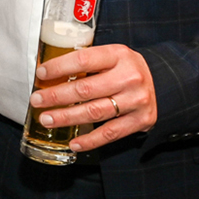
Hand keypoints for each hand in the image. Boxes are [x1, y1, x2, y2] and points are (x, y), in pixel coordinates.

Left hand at [28, 43, 157, 152]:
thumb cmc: (126, 68)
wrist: (162, 83)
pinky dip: (90, 140)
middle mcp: (129, 77)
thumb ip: (87, 62)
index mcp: (119, 55)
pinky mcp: (141, 120)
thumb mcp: (111, 56)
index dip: (59, 67)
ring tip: (46, 119)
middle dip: (56, 96)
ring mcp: (137, 100)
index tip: (41, 74)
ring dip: (66, 117)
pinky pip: (110, 133)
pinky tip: (73, 143)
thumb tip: (48, 73)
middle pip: (86, 89)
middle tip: (36, 100)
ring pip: (94, 112)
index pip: (83, 59)